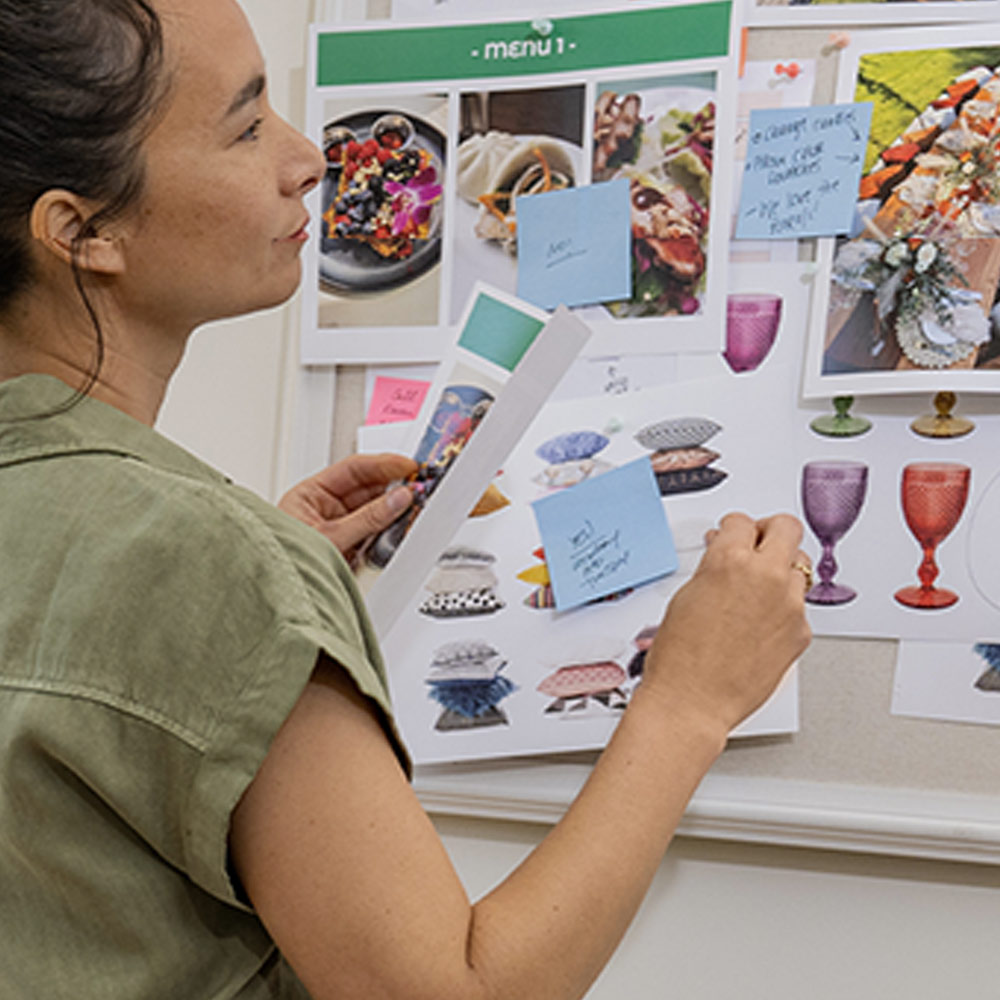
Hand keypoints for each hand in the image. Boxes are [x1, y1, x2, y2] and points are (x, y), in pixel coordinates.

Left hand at [278, 452, 416, 557]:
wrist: (276, 601)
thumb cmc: (284, 565)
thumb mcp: (330, 538)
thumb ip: (368, 518)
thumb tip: (398, 499)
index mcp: (309, 495)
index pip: (352, 470)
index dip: (383, 464)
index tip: (407, 466)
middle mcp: (324, 510)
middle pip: (367, 489)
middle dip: (393, 487)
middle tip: (418, 487)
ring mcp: (338, 529)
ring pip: (374, 511)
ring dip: (394, 509)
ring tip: (413, 507)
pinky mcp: (349, 549)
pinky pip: (374, 533)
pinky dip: (390, 530)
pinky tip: (402, 526)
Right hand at [638, 512, 811, 736]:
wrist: (692, 701)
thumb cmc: (679, 657)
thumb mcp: (685, 595)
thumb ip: (713, 567)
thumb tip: (725, 554)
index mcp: (730, 561)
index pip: (742, 521)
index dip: (733, 528)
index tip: (731, 534)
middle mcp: (765, 577)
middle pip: (786, 527)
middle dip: (768, 531)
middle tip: (756, 543)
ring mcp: (788, 604)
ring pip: (799, 565)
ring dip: (780, 569)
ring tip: (758, 587)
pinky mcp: (801, 631)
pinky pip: (798, 605)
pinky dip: (782, 607)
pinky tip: (758, 622)